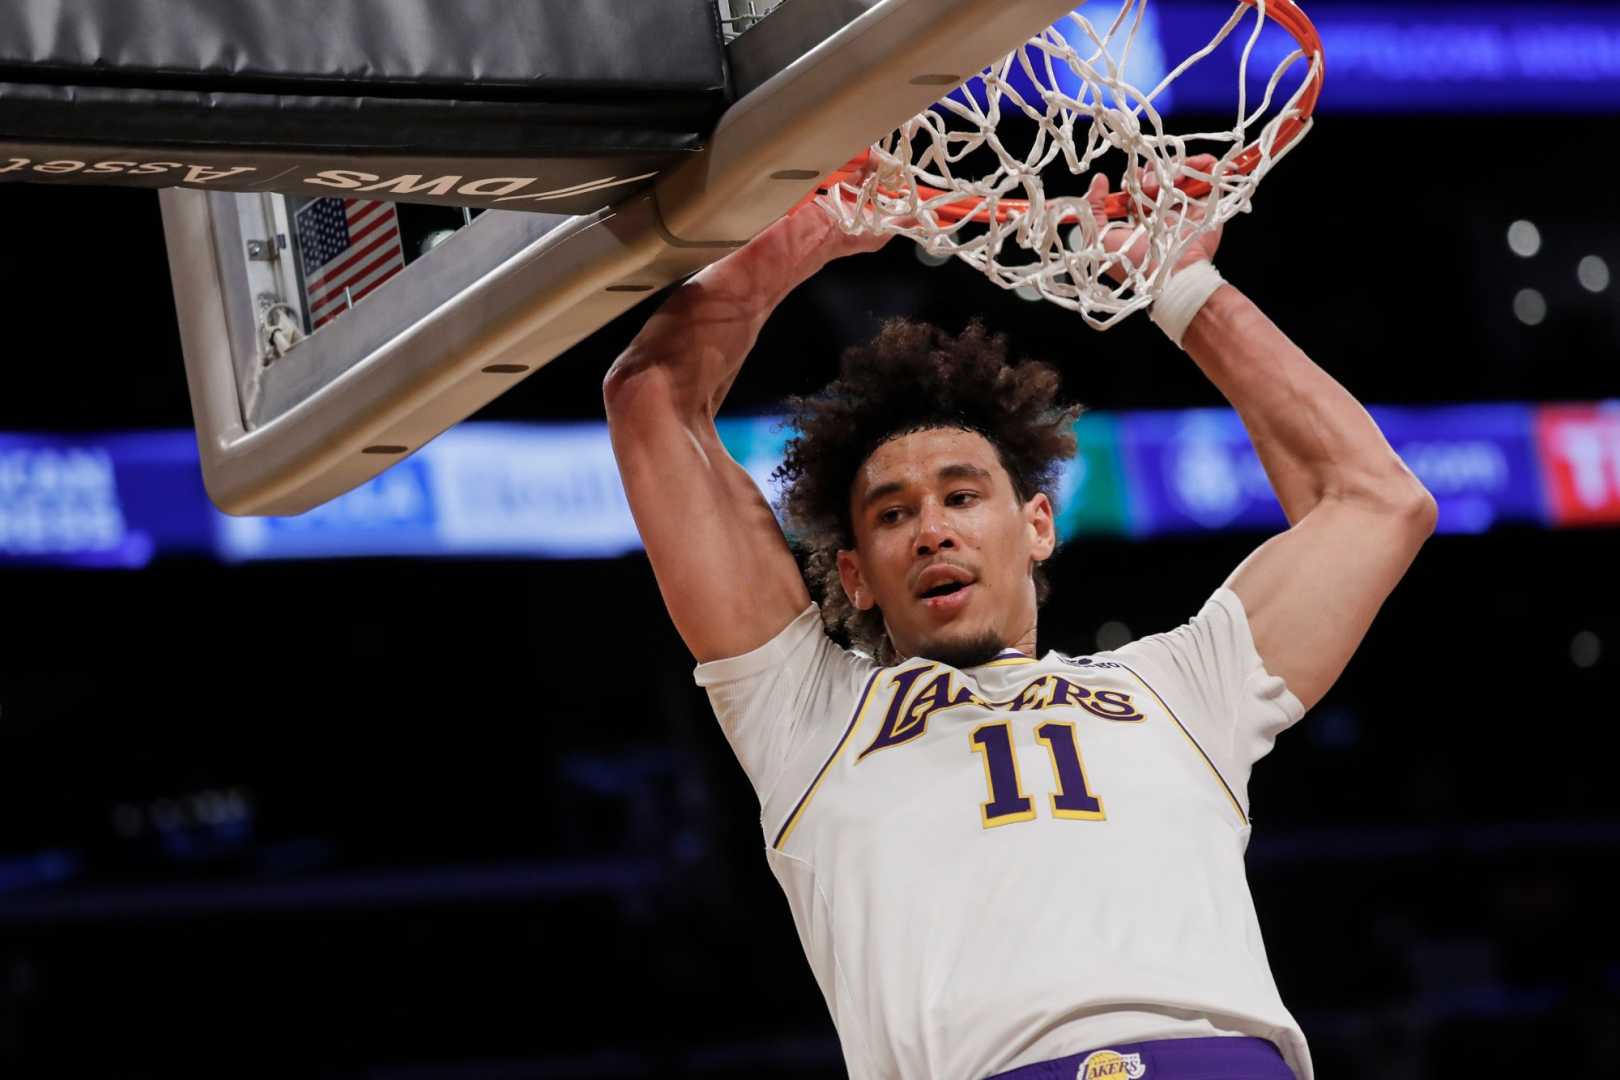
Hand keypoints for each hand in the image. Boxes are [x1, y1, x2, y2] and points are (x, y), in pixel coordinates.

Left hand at [1086, 153, 1224, 282]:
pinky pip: (1208, 175)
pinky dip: (1201, 162)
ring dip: (1172, 168)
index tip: (1128, 184)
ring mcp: (1186, 206)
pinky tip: (1193, 165)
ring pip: (1180, 172)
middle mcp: (1164, 211)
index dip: (1131, 180)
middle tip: (1148, 185)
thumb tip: (1099, 179)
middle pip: (1158, 176)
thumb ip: (1093, 208)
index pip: (1137, 188)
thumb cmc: (1131, 261)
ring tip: (1170, 179)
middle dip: (1150, 172)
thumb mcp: (1099, 236)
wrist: (1168, 275)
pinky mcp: (1207, 204)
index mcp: (1141, 218)